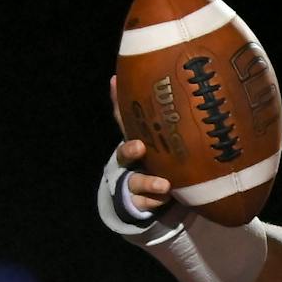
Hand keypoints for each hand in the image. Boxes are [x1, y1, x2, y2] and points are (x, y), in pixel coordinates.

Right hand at [107, 76, 172, 214]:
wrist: (149, 197)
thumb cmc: (156, 161)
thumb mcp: (158, 139)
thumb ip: (159, 116)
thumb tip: (155, 79)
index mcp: (133, 140)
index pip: (122, 119)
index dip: (116, 100)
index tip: (114, 82)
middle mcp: (129, 161)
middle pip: (124, 153)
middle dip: (130, 150)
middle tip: (140, 147)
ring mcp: (133, 182)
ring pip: (136, 181)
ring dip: (148, 182)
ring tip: (165, 185)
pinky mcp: (140, 202)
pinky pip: (147, 202)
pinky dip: (156, 200)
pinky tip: (167, 198)